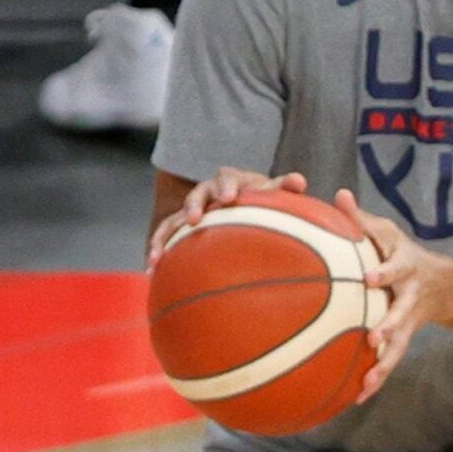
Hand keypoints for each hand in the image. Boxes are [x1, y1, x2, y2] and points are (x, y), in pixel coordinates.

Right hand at [152, 166, 310, 260]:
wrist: (239, 203)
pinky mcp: (179, 228)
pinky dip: (157, 250)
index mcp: (229, 181)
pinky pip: (164, 237)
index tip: (231, 199)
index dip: (227, 188)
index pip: (227, 179)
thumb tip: (300, 181)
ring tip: (158, 255)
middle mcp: (205, 194)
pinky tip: (152, 271)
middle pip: (196, 196)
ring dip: (165, 236)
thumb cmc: (258, 199)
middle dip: (194, 206)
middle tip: (196, 219)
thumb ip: (282, 187)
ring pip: (173, 219)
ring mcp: (190, 211)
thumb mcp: (269, 193)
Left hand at [332, 187, 437, 402]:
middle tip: (375, 337)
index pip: (395, 267)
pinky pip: (391, 361)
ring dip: (384, 363)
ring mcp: (408, 320)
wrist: (440, 283)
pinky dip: (377, 379)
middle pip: (402, 311)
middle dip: (390, 324)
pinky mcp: (404, 339)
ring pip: (399, 344)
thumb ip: (361, 219)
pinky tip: (358, 397)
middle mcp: (409, 295)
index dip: (385, 272)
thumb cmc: (399, 252)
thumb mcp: (384, 233)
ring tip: (367, 382)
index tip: (370, 277)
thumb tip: (337, 194)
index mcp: (403, 266)